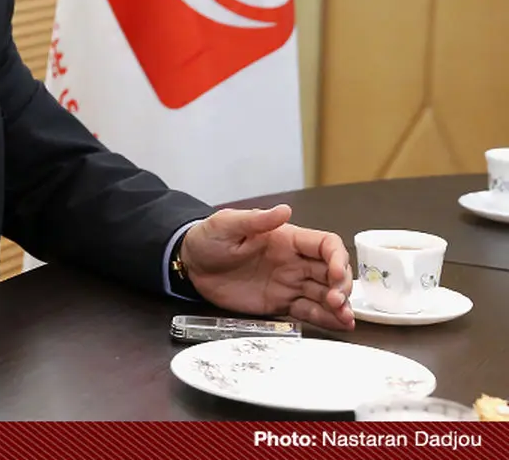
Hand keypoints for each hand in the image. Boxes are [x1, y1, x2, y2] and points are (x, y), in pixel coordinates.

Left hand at [180, 205, 354, 330]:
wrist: (191, 265)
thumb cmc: (208, 238)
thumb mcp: (227, 224)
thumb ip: (256, 220)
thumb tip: (284, 210)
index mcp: (287, 239)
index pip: (325, 245)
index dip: (337, 257)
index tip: (335, 273)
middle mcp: (294, 262)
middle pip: (332, 272)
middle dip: (342, 286)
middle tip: (335, 300)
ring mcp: (289, 284)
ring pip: (325, 294)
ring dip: (340, 305)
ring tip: (345, 319)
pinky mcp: (280, 303)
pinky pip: (308, 311)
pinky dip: (325, 319)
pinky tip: (339, 325)